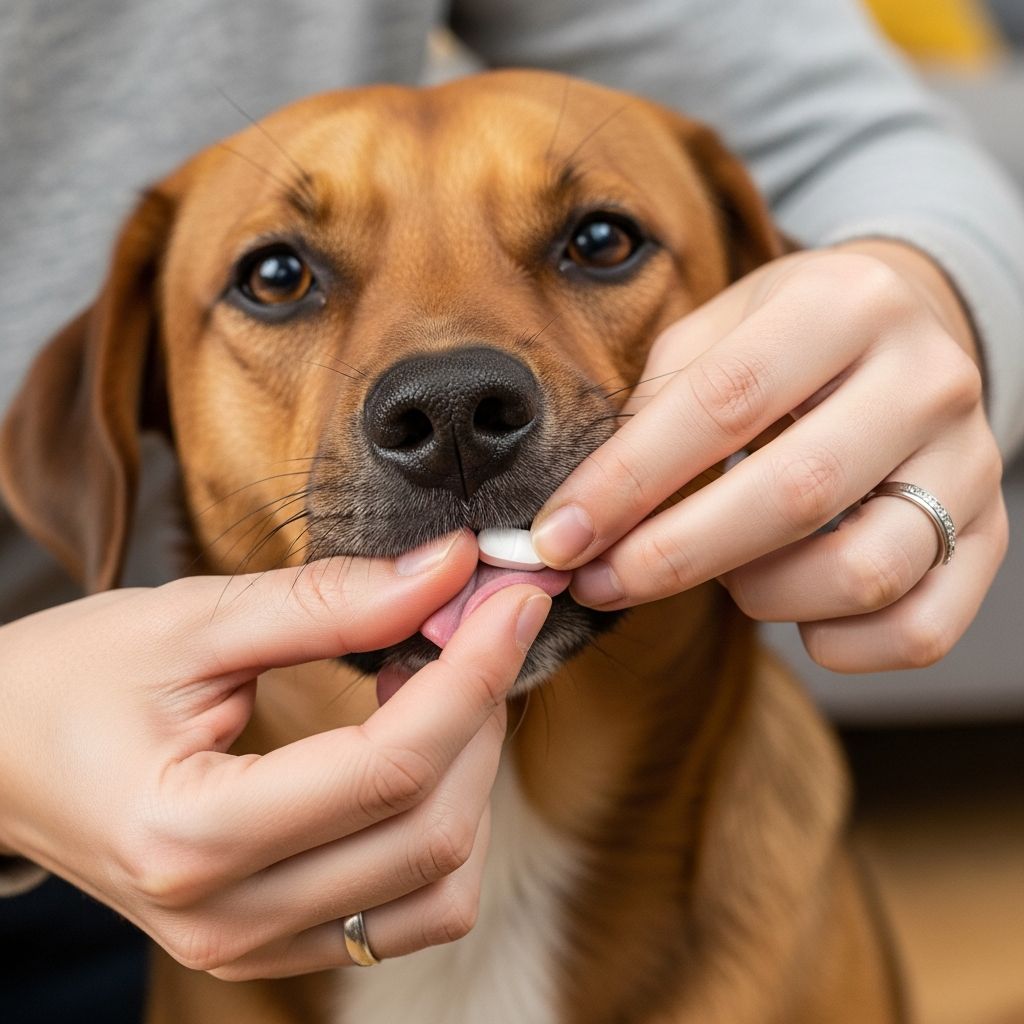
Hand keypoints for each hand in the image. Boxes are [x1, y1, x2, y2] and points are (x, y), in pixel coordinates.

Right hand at [0, 530, 550, 978]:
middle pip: (429, 829)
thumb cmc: (70, 680)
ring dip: (471, 778)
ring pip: (438, 886)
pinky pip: (405, 910)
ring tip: (440, 685)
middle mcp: (228, 920)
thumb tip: (451, 570)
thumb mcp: (194, 621)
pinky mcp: (272, 943)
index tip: (512, 600)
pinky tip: (415, 746)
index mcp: (191, 835)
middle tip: (480, 627)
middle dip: (482, 714)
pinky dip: (440, 824)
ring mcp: (251, 947)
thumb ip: (330, 600)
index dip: (474, 672)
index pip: (390, 765)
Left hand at [531, 241, 1006, 671]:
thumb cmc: (787, 340)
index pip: (721, 403)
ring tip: (719, 573)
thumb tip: (583, 508)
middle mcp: (925, 378)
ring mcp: (971, 461)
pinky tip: (793, 610)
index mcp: (843, 305)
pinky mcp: (991, 535)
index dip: (626, 482)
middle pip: (793, 494)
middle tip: (601, 582)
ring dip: (759, 595)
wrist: (908, 332)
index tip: (560, 536)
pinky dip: (836, 643)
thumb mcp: (717, 331)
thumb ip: (654, 405)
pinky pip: (918, 630)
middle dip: (673, 555)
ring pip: (863, 572)